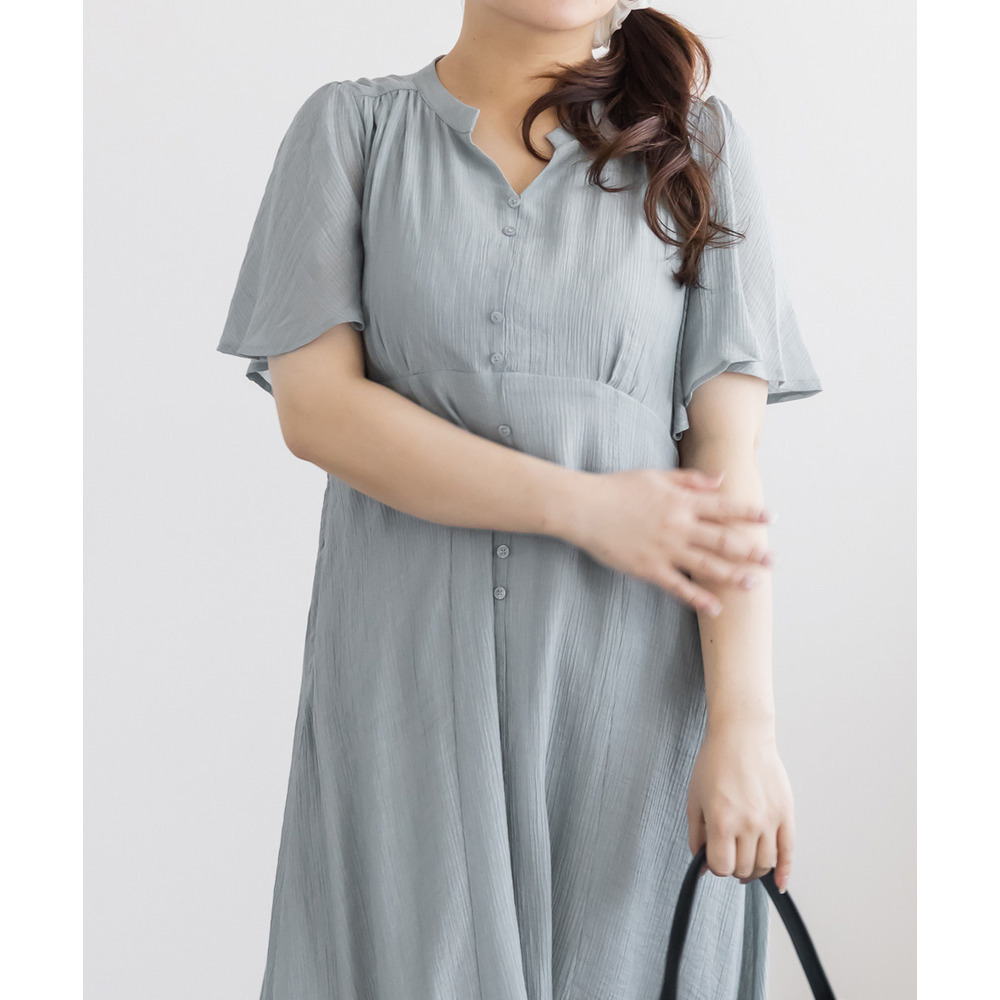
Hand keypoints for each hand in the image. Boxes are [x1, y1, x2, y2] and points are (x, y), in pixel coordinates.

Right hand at [561, 467, 772, 615]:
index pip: (724, 507)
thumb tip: (719, 479)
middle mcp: (679, 525)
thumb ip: (689, 479)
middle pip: (724, 540)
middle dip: (751, 550)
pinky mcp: (650, 568)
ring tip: (754, 584)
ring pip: (708, 565)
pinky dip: (699, 598)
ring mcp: (666, 549)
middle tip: (773, 560)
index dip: (749, 513)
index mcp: (681, 501)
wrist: (585, 508)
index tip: (770, 519)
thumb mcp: (655, 476)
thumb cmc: (617, 488)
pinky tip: (716, 607)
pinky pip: (679, 587)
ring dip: (733, 575)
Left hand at [686, 721, 794, 892]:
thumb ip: (696, 835)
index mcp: (722, 821)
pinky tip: (779, 882)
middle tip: (730, 856)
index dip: (715, 867)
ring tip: (748, 863)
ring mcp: (770, 820)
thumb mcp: (694, 798)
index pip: (721, 866)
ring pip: (766, 864)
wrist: (741, 736)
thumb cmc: (715, 762)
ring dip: (755, 871)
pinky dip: (784, 872)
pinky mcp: (786, 814)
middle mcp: (748, 824)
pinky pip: (789, 852)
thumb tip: (701, 863)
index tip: (714, 859)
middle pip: (744, 868)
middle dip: (734, 868)